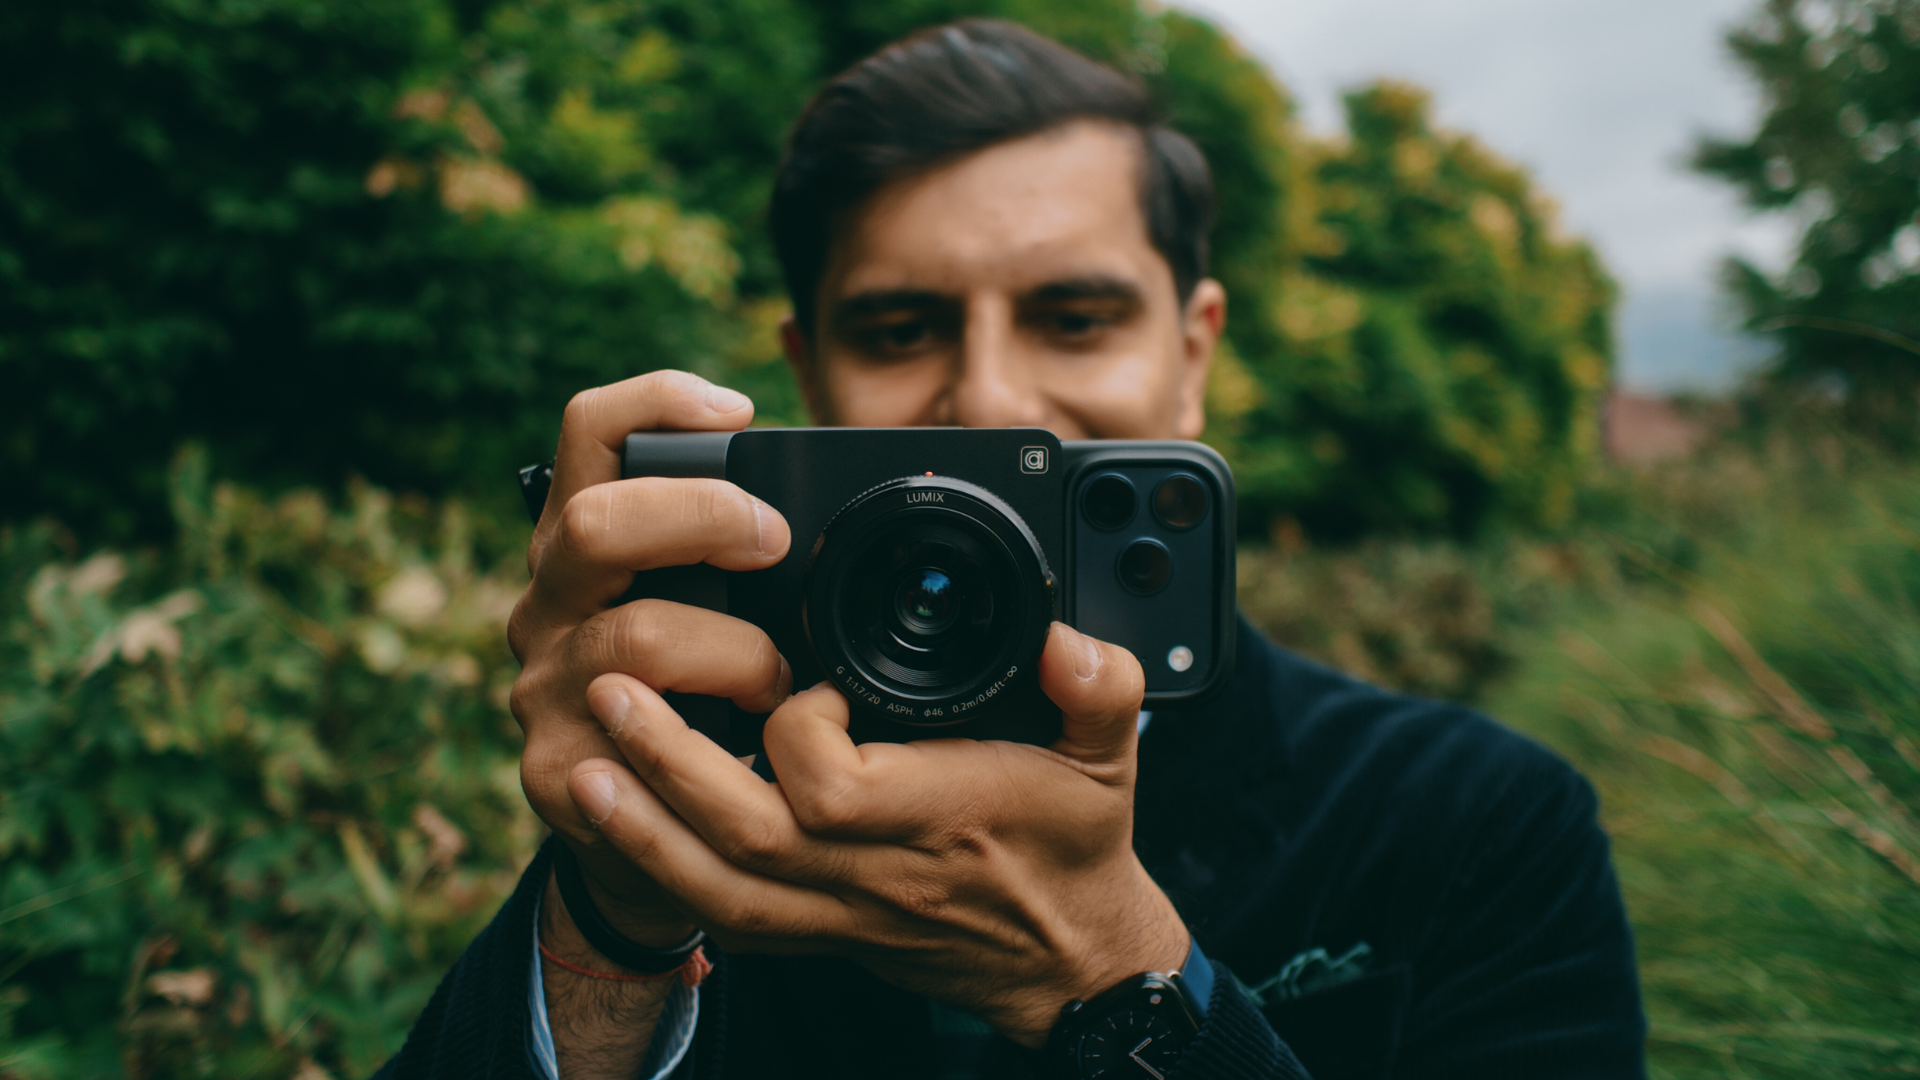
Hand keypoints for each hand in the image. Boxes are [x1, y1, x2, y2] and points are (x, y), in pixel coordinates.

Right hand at [508, 370, 794, 941]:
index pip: (589, 432)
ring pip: (639, 638)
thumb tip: (850, 486)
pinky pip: (646, 741)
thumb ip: (741, 547)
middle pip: (595, 522)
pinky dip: (722, 737)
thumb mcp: (712, 603)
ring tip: (782, 680)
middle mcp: (549, 603)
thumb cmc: (707, 693)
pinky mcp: (555, 770)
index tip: (737, 411)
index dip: (658, 400)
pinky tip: (750, 742)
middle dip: (703, 518)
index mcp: (584, 541)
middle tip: (775, 542)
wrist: (653, 834)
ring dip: (739, 652)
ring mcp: (544, 687)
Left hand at [566, 622, 1189, 1045]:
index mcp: (939, 816)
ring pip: (720, 888)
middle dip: (669, 763)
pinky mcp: (817, 931)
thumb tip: (1066, 641)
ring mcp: (839, 912)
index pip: (834, 788)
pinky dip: (664, 878)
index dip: (798, 728)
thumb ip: (1101, 689)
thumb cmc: (1076, 847)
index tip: (800, 677)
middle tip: (611, 686)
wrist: (1066, 962)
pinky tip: (616, 830)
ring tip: (583, 764)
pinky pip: (727, 918)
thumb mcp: (1110, 760)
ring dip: (643, 828)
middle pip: (748, 834)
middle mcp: (876, 874)